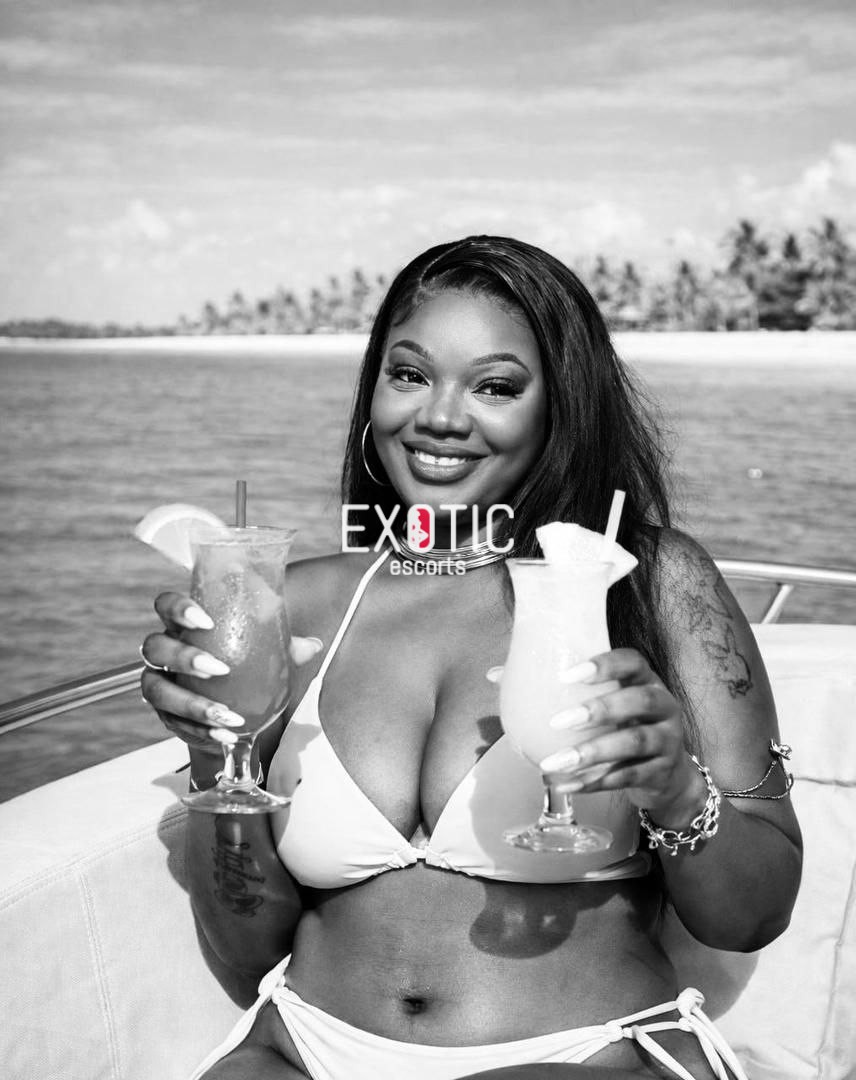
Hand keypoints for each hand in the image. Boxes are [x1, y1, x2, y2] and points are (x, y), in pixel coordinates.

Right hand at [139, 591, 321, 749]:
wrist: (234, 709)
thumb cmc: (243, 666)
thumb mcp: (261, 653)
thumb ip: (283, 646)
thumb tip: (313, 644)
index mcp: (184, 626)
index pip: (166, 605)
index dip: (178, 609)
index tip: (205, 621)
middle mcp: (163, 652)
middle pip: (154, 647)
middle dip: (183, 657)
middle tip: (219, 669)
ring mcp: (159, 684)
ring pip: (156, 689)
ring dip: (191, 703)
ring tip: (225, 713)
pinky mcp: (164, 715)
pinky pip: (173, 723)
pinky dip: (200, 730)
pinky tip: (224, 734)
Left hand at [542, 649, 704, 822]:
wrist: (667, 775)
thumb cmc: (623, 728)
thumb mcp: (601, 704)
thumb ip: (555, 689)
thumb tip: (494, 674)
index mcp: (644, 680)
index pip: (632, 661)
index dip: (603, 664)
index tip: (566, 674)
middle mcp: (663, 705)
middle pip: (638, 700)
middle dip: (598, 709)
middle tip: (558, 721)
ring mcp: (668, 739)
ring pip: (634, 741)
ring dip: (592, 752)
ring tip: (556, 762)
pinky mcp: (663, 771)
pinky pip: (629, 776)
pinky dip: (596, 782)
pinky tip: (568, 785)